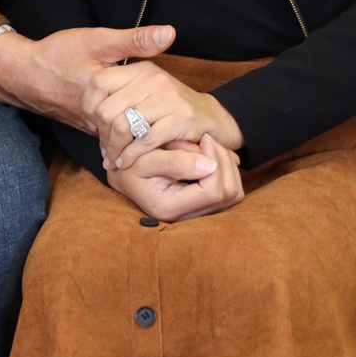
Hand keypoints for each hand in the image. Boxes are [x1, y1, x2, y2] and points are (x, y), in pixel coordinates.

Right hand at [0, 24, 175, 127]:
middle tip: (192, 142)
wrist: (23, 74)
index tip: (194, 125)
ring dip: (145, 137)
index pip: (145, 112)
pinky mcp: (87, 128)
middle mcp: (99, 117)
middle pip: (137, 131)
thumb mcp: (98, 40)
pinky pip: (115, 137)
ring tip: (173, 140)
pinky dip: (129, 136)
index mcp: (106, 94)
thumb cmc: (59, 53)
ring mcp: (92, 126)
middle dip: (161, 135)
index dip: (169, 117)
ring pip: (126, 138)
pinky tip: (143, 131)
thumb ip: (135, 40)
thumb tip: (170, 33)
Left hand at [83, 58, 242, 167]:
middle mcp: (154, 78)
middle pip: (108, 110)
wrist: (213, 120)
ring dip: (114, 150)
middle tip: (104, 151)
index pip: (99, 83)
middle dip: (101, 136)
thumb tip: (90, 116)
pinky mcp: (181, 118)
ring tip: (113, 160)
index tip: (94, 126)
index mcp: (141, 69)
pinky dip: (131, 156)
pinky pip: (145, 140)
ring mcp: (168, 98)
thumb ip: (120, 97)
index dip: (89, 108)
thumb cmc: (172, 111)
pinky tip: (127, 163)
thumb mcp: (146, 94)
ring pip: (123, 126)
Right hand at [106, 136, 244, 222]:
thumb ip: (175, 162)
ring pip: (234, 192)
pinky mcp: (204, 206)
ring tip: (208, 147)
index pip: (213, 190)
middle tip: (207, 140)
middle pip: (229, 192)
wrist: (121, 174)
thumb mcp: (144, 160)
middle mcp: (187, 217)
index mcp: (170, 208)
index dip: (215, 161)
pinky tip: (210, 155)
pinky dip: (226, 170)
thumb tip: (210, 165)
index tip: (203, 139)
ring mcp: (198, 214)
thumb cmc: (127, 165)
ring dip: (227, 165)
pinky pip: (231, 190)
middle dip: (223, 160)